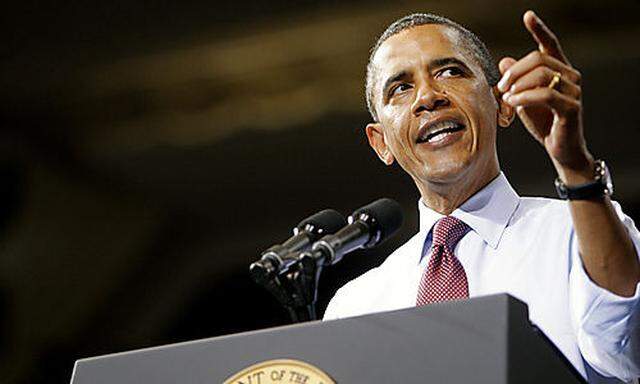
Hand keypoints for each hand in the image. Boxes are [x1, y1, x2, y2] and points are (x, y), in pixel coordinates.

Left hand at [497, 11, 592, 181]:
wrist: (559, 149)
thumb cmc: (543, 123)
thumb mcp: (522, 99)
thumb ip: (516, 81)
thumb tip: (504, 61)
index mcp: (559, 71)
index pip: (550, 44)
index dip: (539, 29)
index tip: (528, 16)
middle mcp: (570, 76)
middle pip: (538, 58)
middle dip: (514, 71)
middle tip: (500, 87)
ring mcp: (573, 91)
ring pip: (542, 74)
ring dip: (518, 85)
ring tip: (506, 98)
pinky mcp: (572, 108)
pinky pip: (545, 94)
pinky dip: (524, 97)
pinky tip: (512, 103)